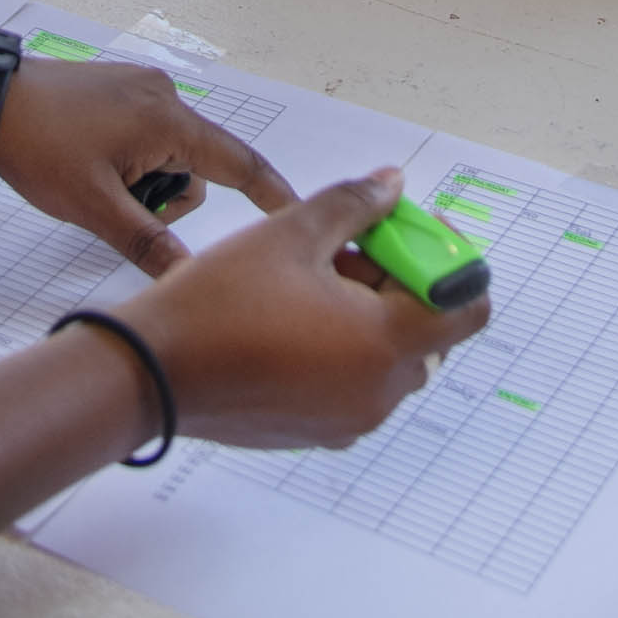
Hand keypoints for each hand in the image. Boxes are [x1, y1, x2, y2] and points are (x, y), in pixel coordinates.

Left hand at [0, 53, 295, 275]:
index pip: (240, 163)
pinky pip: (148, 134)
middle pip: (197, 168)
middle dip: (167, 199)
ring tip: (95, 185)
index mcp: (169, 121)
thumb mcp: (95, 208)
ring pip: (170, 154)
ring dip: (146, 181)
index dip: (271, 193)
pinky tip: (90, 164)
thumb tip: (191, 279)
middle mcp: (165, 95)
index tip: (298, 213)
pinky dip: (133, 160)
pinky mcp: (121, 87)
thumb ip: (149, 244)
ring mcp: (142, 87)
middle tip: (116, 210)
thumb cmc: (38, 149)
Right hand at [124, 171, 487, 450]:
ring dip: (369, 313)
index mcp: (384, 344)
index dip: (448, 262)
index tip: (411, 236)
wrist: (150, 373)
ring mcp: (348, 419)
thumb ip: (354, 205)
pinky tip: (291, 316)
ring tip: (309, 277)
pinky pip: (355, 384)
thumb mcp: (290, 233)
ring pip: (388, 356)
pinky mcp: (316, 430)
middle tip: (348, 246)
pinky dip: (343, 348)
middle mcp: (378, 393)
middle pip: (427, 330)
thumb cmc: (218, 304)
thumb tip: (392, 186)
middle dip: (398, 281)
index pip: (467, 307)